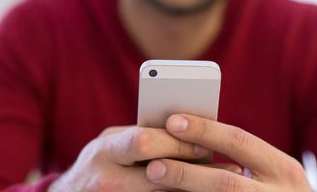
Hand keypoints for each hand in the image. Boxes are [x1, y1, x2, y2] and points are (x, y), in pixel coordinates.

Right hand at [48, 125, 226, 190]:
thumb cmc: (100, 162)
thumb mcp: (112, 144)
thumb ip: (141, 136)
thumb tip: (187, 130)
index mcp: (105, 151)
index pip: (143, 142)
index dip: (176, 142)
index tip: (203, 143)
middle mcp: (106, 179)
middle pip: (156, 173)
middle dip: (190, 167)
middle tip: (217, 165)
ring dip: (191, 188)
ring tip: (217, 183)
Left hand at [145, 114, 311, 191]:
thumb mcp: (276, 174)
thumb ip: (245, 158)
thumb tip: (192, 137)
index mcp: (285, 170)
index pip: (240, 141)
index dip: (204, 131)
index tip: (172, 121)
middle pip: (225, 183)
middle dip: (186, 174)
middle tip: (153, 167)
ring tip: (156, 184)